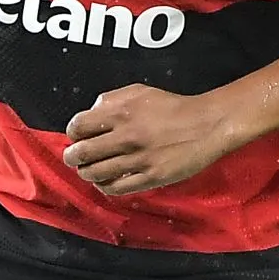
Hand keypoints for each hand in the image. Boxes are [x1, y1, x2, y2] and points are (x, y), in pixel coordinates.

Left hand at [61, 85, 238, 195]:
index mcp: (121, 112)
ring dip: (86, 173)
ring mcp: (138, 159)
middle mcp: (126, 136)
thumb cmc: (173, 107)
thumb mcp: (139, 91)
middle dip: (72, 157)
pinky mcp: (150, 177)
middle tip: (74, 158)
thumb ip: (110, 99)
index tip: (76, 137)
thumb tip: (90, 113)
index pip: (78, 127)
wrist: (206, 124)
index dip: (72, 134)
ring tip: (89, 170)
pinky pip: (116, 188)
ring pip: (95, 173)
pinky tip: (106, 181)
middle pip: (81, 153)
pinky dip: (104, 186)